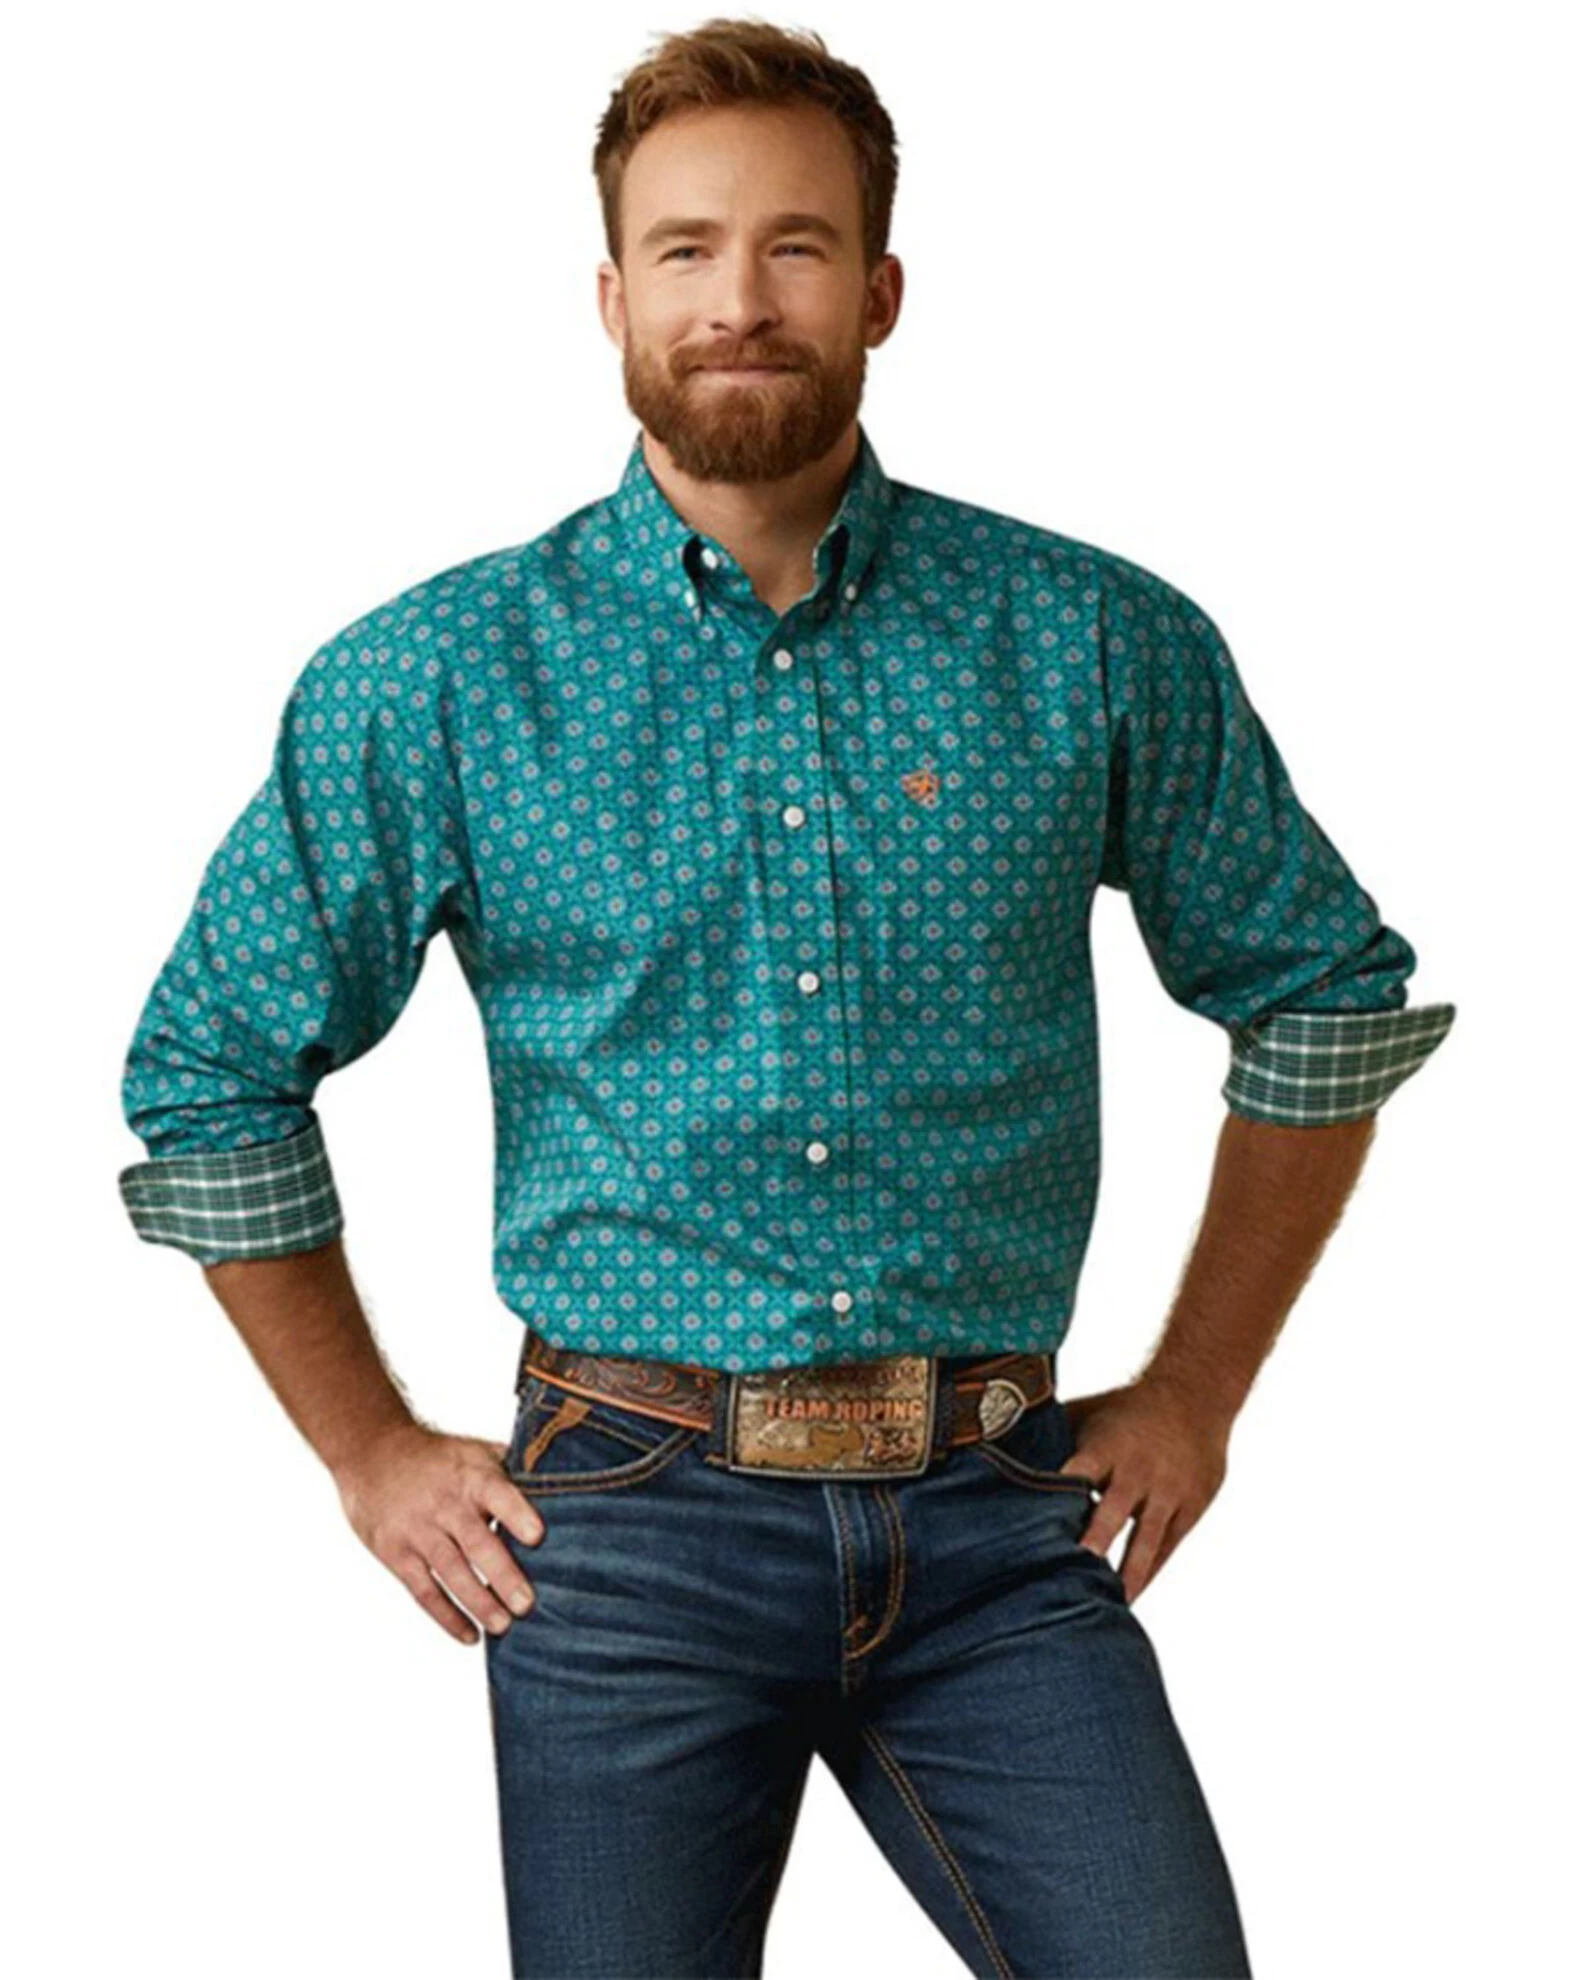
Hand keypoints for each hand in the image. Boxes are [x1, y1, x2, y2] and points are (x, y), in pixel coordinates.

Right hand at [334, 1422, 546, 1645]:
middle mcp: (445, 1503)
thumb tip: (565, 1480)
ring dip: (478, 1603)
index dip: (517, 1514)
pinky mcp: (395, 1552)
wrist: (371, 1452)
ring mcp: (418, 1529)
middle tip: (527, 1605)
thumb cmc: (436, 1457)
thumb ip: (512, 1469)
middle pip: (476, 1543)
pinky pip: (423, 1590)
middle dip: (502, 1576)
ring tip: (503, 1626)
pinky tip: (469, 1635)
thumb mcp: (472, 1451)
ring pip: (451, 1572)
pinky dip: (446, 1616)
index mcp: (471, 1475)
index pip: (498, 1493)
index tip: (538, 1537)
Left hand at [1054, 1378, 1232, 1605]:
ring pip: (1144, 1541)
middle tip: (1073, 1573)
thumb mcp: (1089, 1414)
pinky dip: (1147, 1574)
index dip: (1058, 1499)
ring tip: (1103, 1605)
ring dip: (1124, 1575)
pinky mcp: (1189, 1510)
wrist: (1195, 1396)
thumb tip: (995, 1447)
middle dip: (1093, 1543)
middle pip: (1112, 1514)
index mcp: (1105, 1448)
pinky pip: (1166, 1549)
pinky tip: (1126, 1600)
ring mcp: (1166, 1494)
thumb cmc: (1126, 1409)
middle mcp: (1136, 1473)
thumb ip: (1051, 1436)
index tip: (1036, 1531)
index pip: (1077, 1475)